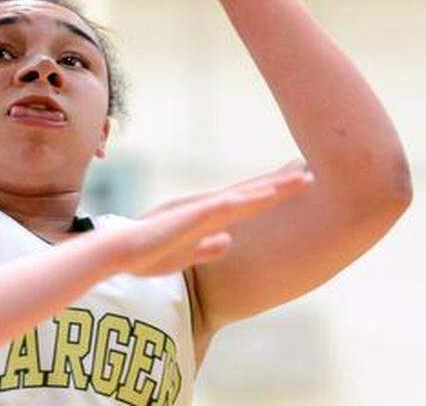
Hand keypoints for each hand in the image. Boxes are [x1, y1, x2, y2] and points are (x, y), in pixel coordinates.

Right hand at [107, 161, 313, 276]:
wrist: (117, 252)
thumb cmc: (146, 254)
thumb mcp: (185, 255)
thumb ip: (208, 248)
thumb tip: (229, 241)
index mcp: (207, 218)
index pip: (245, 201)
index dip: (271, 191)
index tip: (294, 181)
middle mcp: (207, 208)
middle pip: (250, 192)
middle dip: (280, 182)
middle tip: (308, 169)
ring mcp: (199, 210)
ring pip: (244, 195)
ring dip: (273, 188)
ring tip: (301, 178)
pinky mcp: (190, 217)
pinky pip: (223, 207)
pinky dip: (245, 200)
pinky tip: (264, 195)